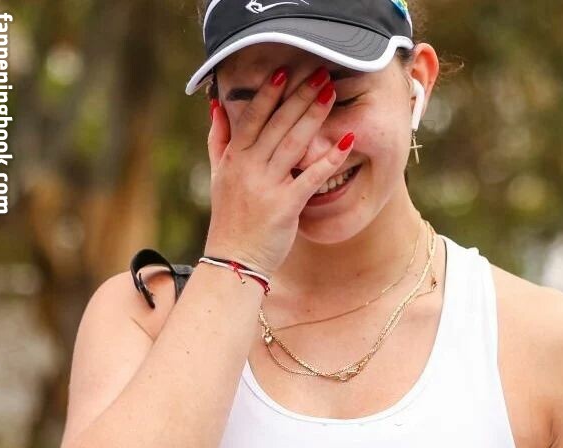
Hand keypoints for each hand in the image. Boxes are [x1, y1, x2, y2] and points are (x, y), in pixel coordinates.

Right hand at [204, 65, 355, 276]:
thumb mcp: (218, 176)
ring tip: (331, 93)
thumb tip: (217, 106)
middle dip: (300, 96)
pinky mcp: (285, 206)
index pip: (252, 117)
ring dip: (314, 116)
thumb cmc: (230, 220)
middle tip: (321, 73)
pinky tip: (346, 143)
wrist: (233, 261)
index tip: (287, 71)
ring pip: (293, 143)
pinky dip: (329, 159)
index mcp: (234, 158)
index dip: (269, 93)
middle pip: (277, 124)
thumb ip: (218, 140)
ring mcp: (267, 186)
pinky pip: (310, 178)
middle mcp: (248, 167)